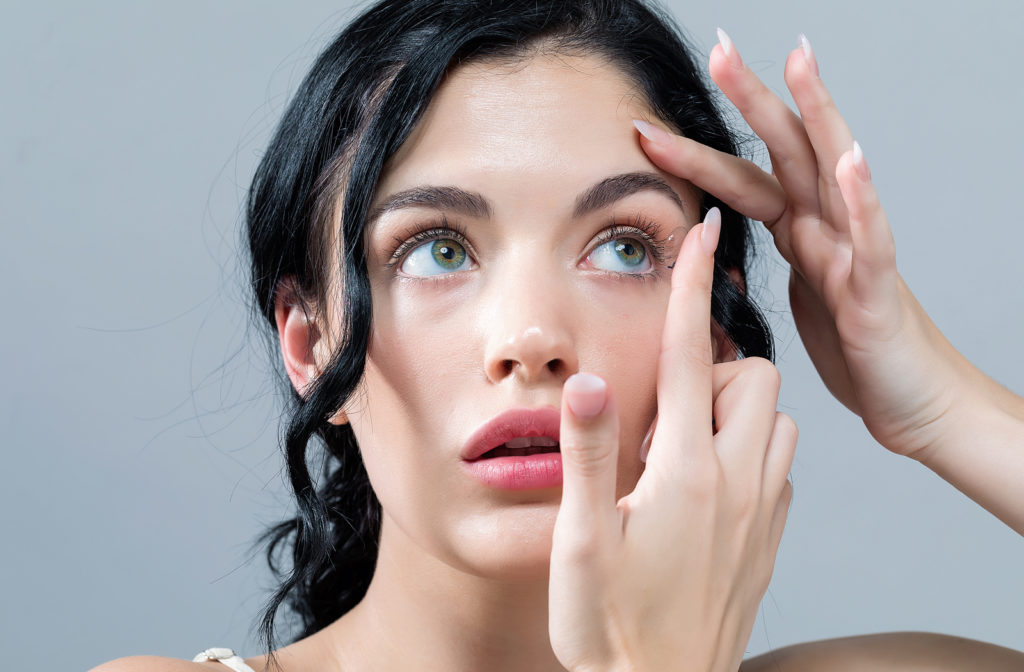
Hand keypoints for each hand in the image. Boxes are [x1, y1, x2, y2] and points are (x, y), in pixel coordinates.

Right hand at [548, 210, 795, 671]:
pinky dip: (751, 446)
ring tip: (683, 435)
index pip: (691, 356)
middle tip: (667, 391)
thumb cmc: (612, 624)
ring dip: (737, 406)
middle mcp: (736, 480)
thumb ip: (589, 452)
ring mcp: (761, 510)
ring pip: (776, 419)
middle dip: (719, 360)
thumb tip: (589, 379)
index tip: (701, 234)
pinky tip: (706, 477)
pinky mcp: (769, 537)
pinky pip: (778, 463)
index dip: (692, 287)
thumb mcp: (581, 538)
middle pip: (755, 377)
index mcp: (685, 471)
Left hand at [635, 32, 976, 459]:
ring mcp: (855, 251)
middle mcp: (826, 229)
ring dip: (816, 116)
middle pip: (785, 151)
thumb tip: (722, 256)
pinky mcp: (877, 290)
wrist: (912, 400)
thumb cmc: (856, 350)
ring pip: (834, 172)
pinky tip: (853, 161)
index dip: (696, 153)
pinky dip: (865, 198)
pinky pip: (872, 239)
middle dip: (752, 99)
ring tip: (798, 64)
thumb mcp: (799, 298)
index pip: (743, 179)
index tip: (646, 126)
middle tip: (719, 47)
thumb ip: (770, 264)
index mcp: (800, 233)